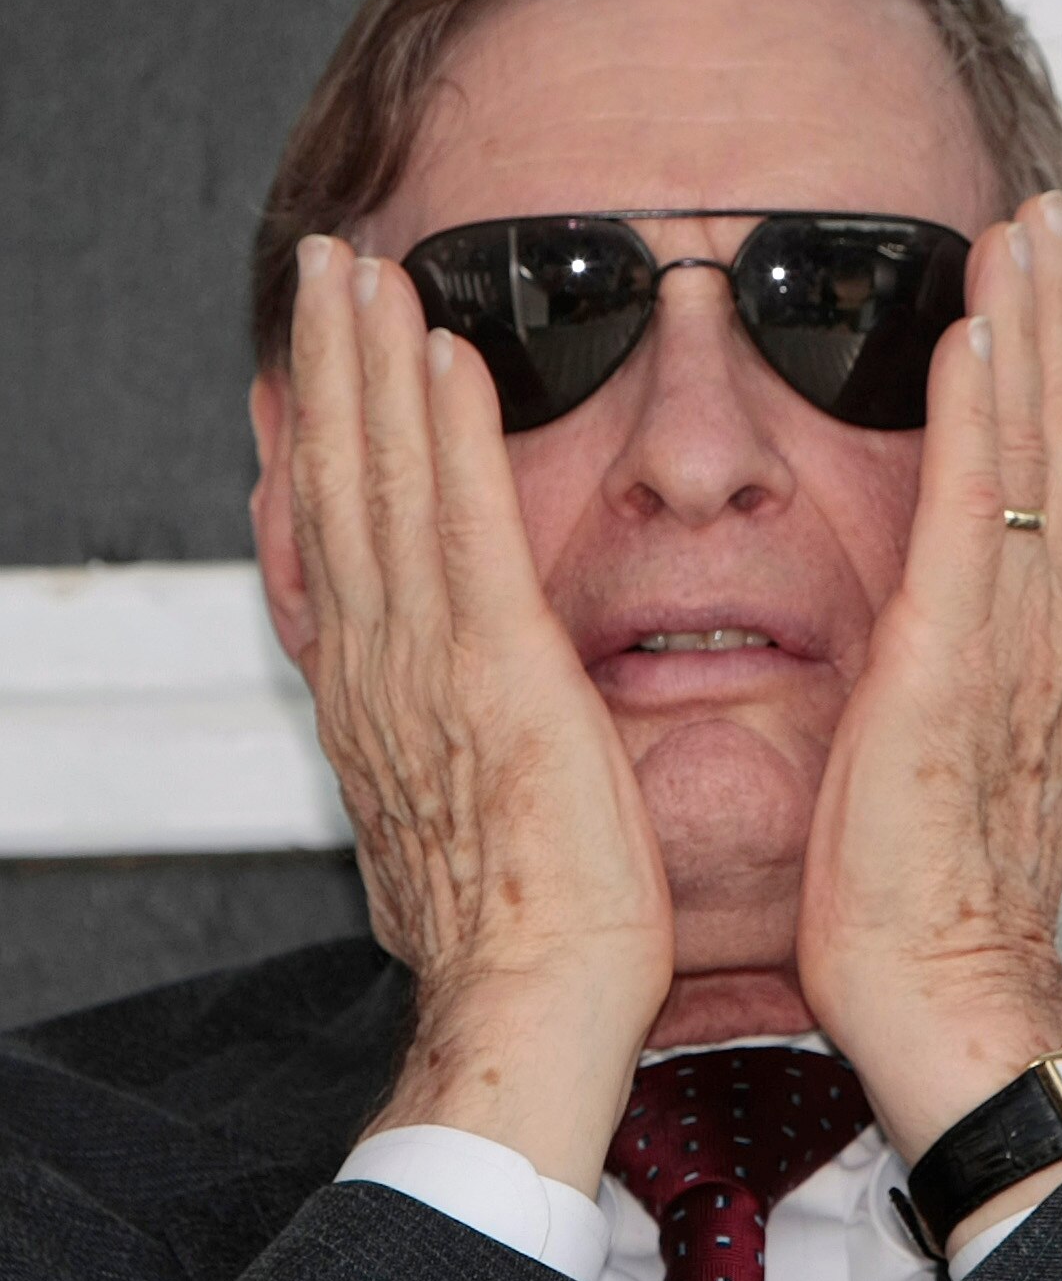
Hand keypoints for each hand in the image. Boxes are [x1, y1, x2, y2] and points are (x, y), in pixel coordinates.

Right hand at [287, 237, 673, 1189]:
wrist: (529, 1007)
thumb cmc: (513, 932)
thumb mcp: (445, 819)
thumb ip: (428, 743)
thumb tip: (433, 717)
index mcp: (377, 698)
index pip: (335, 539)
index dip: (318, 438)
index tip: (313, 365)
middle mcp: (382, 666)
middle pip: (339, 485)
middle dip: (328, 368)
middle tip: (323, 273)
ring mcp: (431, 662)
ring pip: (383, 483)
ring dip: (369, 366)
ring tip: (362, 277)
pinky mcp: (499, 669)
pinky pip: (464, 523)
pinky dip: (447, 434)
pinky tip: (442, 357)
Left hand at [794, 192, 1061, 1179]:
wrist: (943, 986)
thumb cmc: (948, 884)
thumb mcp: (1005, 745)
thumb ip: (1042, 643)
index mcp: (1050, 640)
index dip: (1056, 372)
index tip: (1038, 285)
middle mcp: (1049, 622)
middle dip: (1054, 318)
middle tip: (1038, 219)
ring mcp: (1011, 638)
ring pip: (1035, 452)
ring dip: (1029, 332)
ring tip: (1018, 236)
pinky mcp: (950, 663)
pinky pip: (974, 512)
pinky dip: (981, 417)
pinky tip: (974, 336)